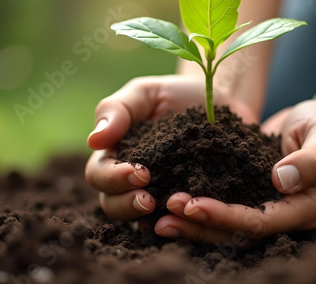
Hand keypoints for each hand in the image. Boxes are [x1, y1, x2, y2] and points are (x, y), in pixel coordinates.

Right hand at [85, 75, 257, 221]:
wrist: (222, 102)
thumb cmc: (178, 95)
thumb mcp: (146, 93)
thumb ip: (117, 110)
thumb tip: (93, 140)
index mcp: (117, 154)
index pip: (99, 174)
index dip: (113, 178)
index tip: (139, 173)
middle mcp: (133, 180)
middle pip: (113, 204)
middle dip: (127, 205)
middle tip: (148, 200)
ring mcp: (160, 194)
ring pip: (141, 220)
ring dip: (150, 220)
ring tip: (172, 209)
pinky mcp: (188, 202)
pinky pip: (178, 221)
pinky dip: (182, 223)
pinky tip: (192, 218)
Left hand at [154, 100, 315, 244]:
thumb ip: (312, 159)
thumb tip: (281, 180)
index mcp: (303, 208)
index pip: (259, 221)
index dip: (226, 216)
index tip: (193, 204)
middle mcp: (282, 214)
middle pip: (237, 231)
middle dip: (200, 225)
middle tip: (165, 215)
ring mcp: (265, 205)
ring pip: (225, 225)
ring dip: (193, 223)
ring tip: (158, 217)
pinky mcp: (250, 192)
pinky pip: (222, 205)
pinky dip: (197, 207)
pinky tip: (169, 200)